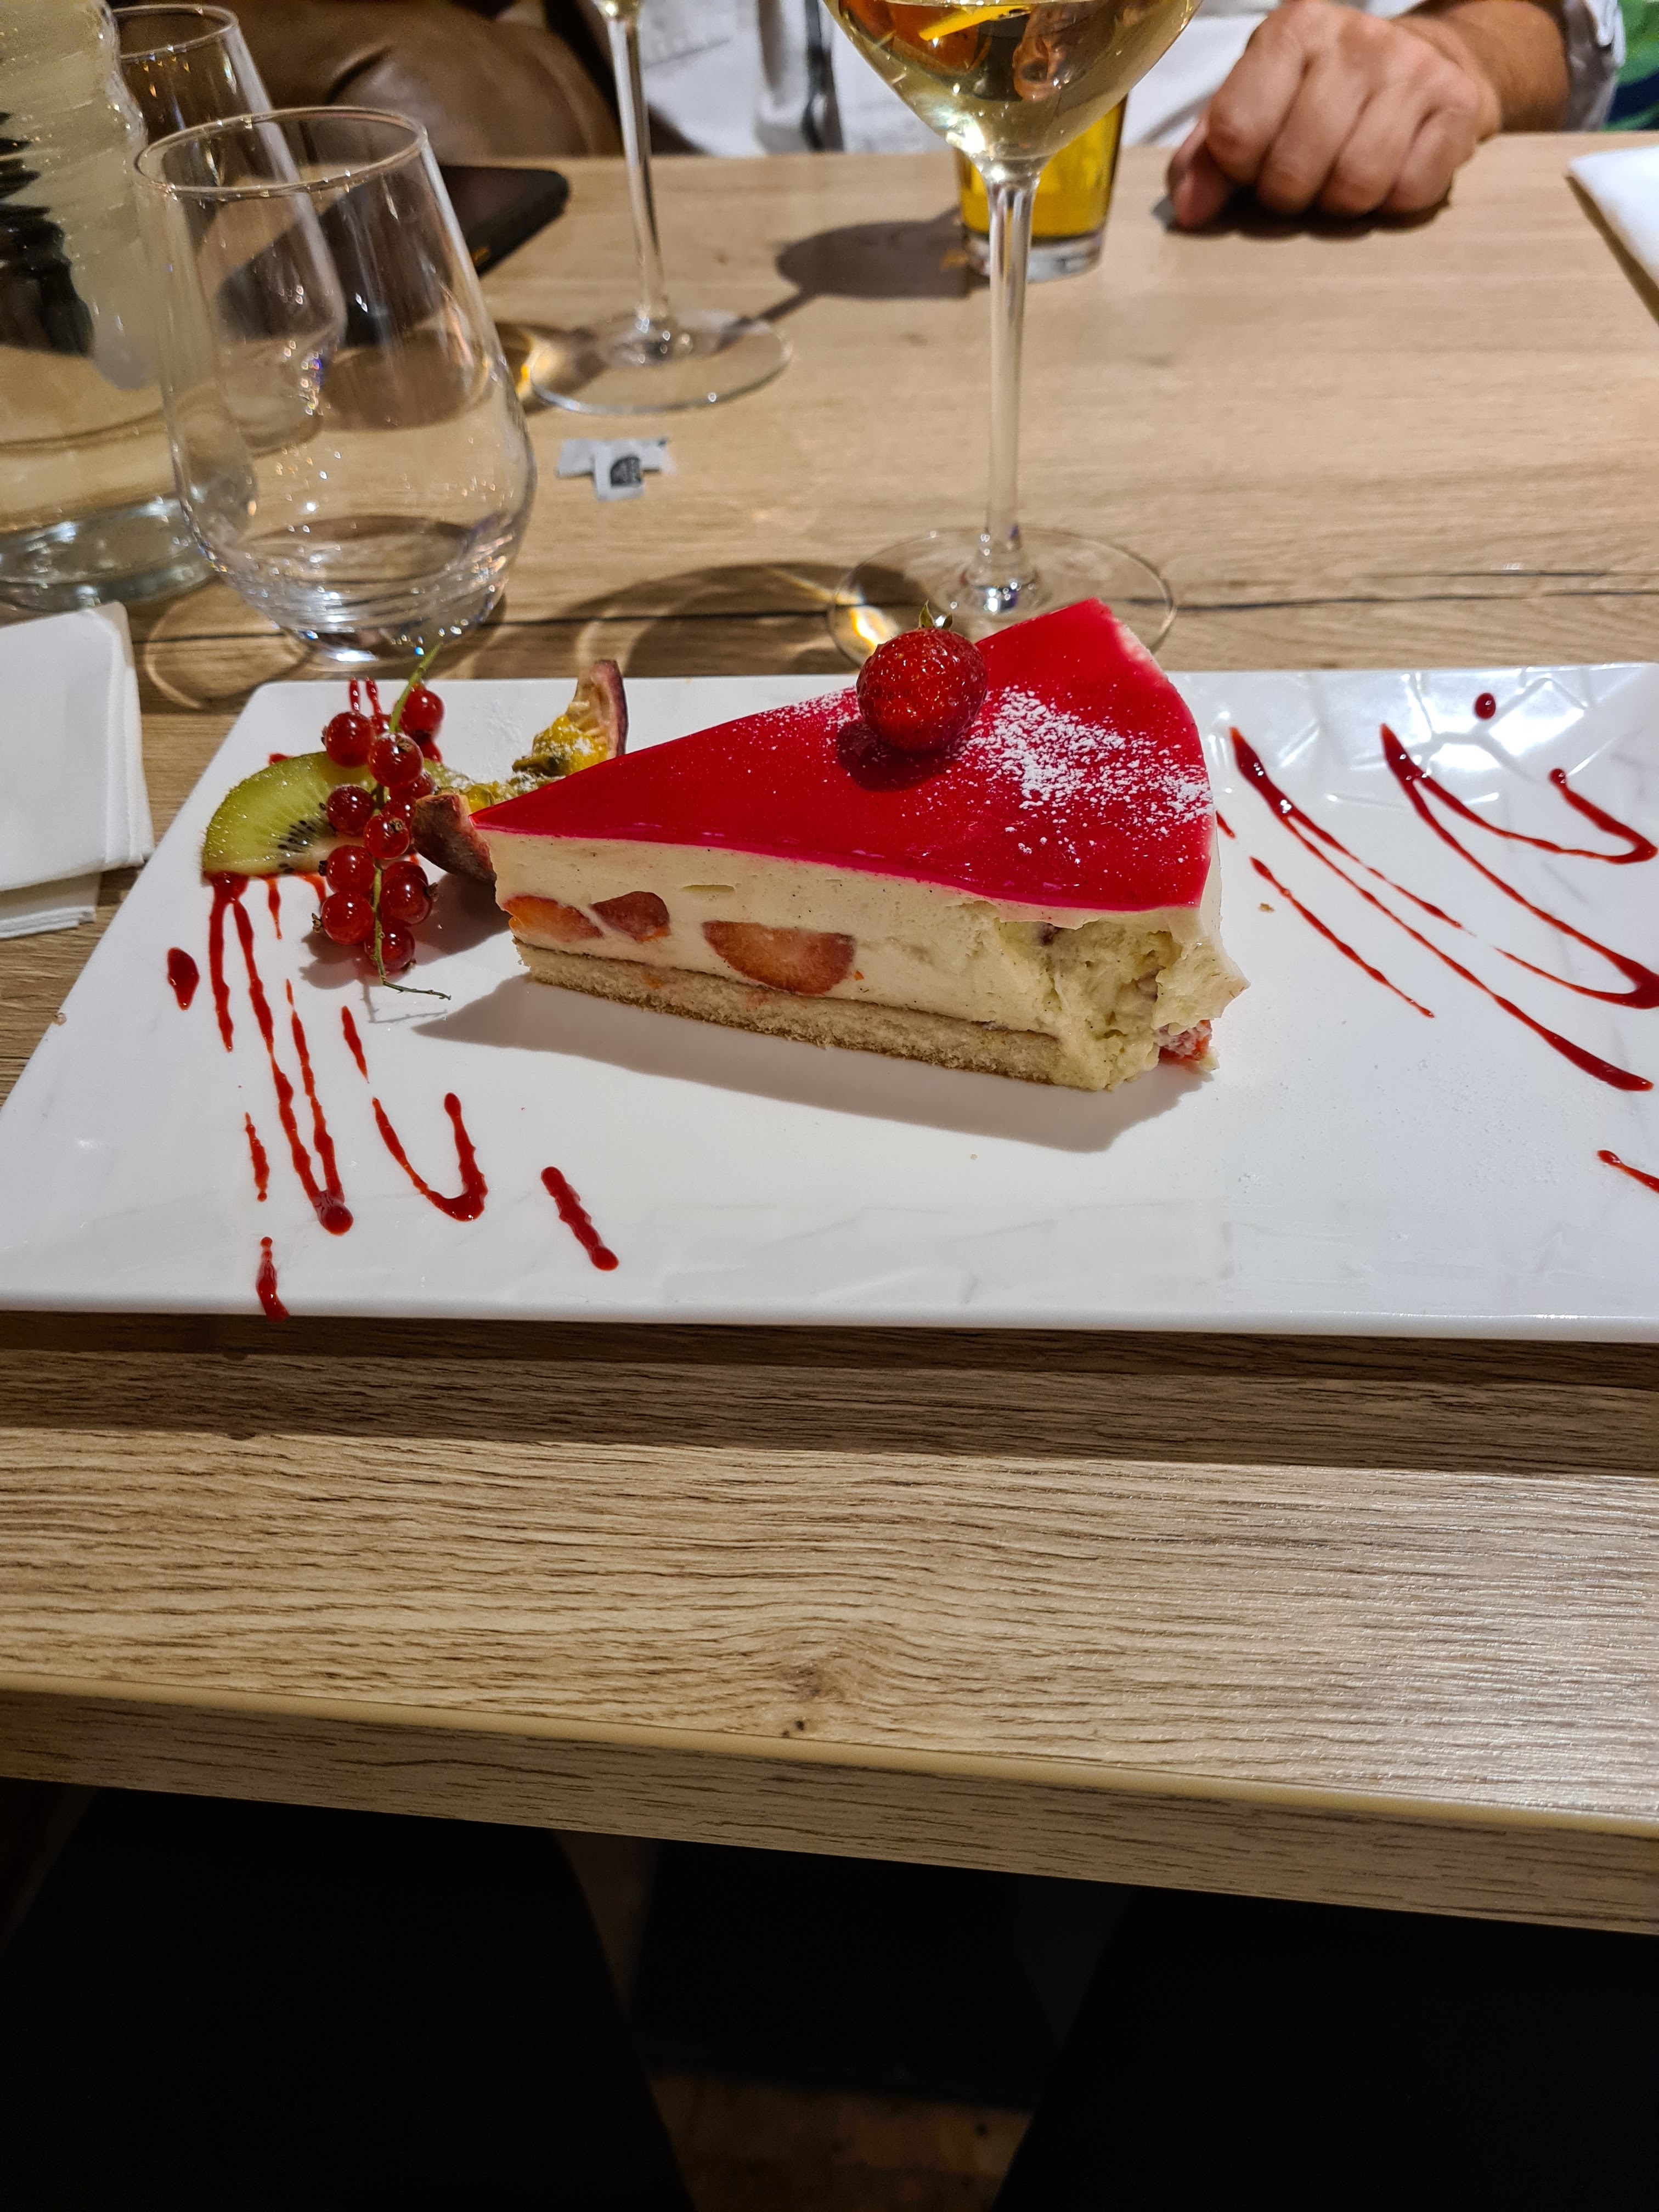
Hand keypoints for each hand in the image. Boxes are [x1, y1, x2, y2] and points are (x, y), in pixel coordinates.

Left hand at [1167, 0, 1500, 226]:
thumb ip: (1206, 159)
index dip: (1239, 172)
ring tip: (1344, 175)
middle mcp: (1354, 37)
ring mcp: (1411, 67)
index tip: (1254, 165)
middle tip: (1304, 177)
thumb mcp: (1254, 111)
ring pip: (1354, 186)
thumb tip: (1191, 212)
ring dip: (1341, 204)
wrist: (1421, 66)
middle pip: (1292, 171)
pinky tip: (1392, 170)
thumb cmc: (1318, 98)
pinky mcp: (1459, 104)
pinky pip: (1408, 192)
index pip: (1237, 131)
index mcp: (1292, 29)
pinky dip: (1393, 201)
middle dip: (1290, 196)